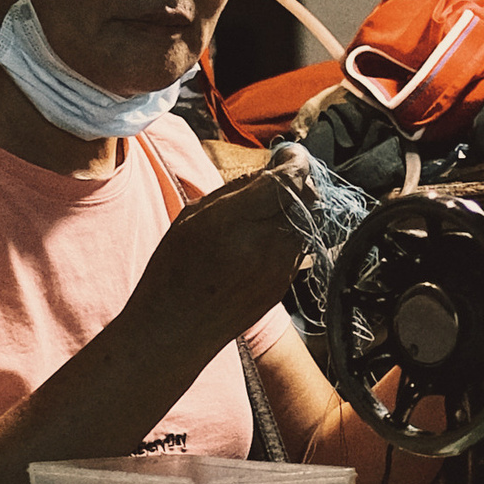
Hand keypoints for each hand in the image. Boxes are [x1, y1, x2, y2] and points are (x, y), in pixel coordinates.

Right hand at [128, 167, 302, 354]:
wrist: (175, 330)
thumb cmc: (173, 270)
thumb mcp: (192, 217)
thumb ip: (235, 191)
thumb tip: (268, 171)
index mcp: (234, 222)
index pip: (289, 179)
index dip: (294, 160)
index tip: (287, 154)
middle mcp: (264, 244)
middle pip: (308, 197)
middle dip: (299, 180)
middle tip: (280, 176)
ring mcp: (279, 268)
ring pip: (309, 221)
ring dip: (298, 206)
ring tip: (270, 206)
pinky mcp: (284, 284)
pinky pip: (301, 245)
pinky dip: (293, 230)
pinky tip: (267, 233)